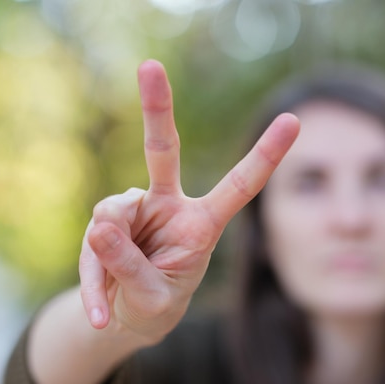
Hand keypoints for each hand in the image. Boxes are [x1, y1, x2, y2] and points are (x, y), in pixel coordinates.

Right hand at [79, 60, 298, 340]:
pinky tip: (99, 313)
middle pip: (163, 152)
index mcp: (203, 224)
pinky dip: (92, 280)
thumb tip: (99, 226)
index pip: (238, 186)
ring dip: (106, 256)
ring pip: (110, 212)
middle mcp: (171, 206)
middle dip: (156, 109)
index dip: (265, 156)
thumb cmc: (155, 303)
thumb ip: (129, 266)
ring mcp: (136, 209)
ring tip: (114, 291)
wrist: (126, 316)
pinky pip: (92, 240)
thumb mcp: (151, 297)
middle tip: (150, 66)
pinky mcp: (107, 220)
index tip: (293, 120)